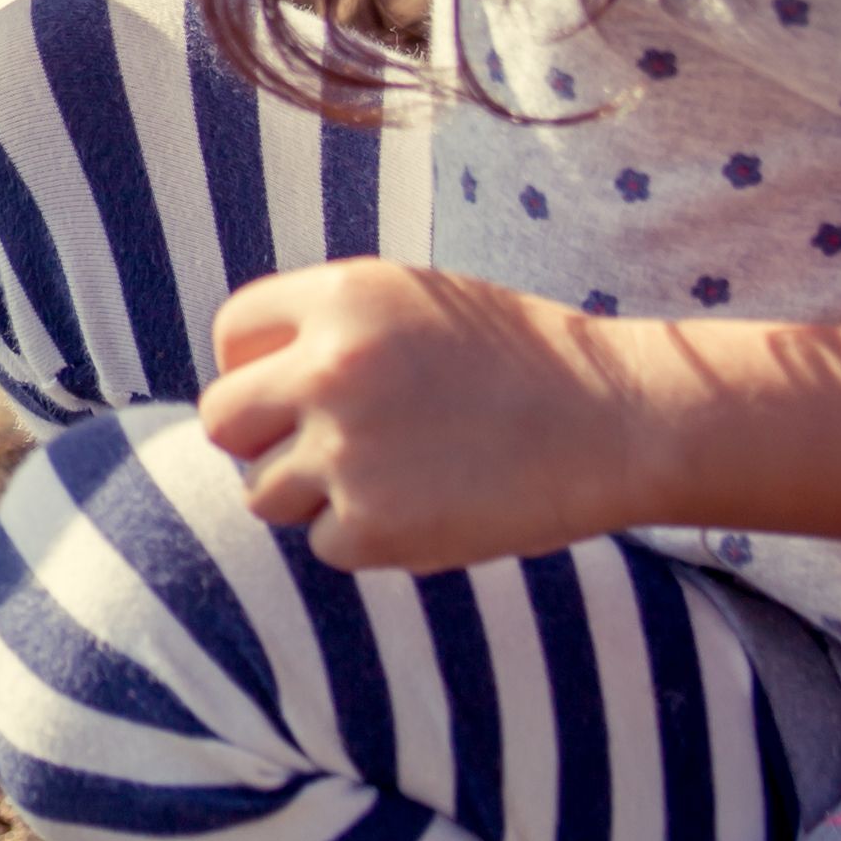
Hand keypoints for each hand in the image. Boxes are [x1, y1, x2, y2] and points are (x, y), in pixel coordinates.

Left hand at [195, 262, 659, 575]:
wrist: (617, 423)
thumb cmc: (519, 362)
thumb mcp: (417, 305)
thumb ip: (329, 331)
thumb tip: (245, 382)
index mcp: (341, 296)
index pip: (232, 337)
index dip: (256, 370)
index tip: (292, 393)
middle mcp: (330, 367)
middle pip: (224, 420)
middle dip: (260, 440)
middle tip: (318, 450)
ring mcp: (346, 450)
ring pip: (262, 493)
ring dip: (312, 495)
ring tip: (395, 477)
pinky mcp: (371, 527)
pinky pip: (324, 544)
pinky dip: (366, 539)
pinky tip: (430, 509)